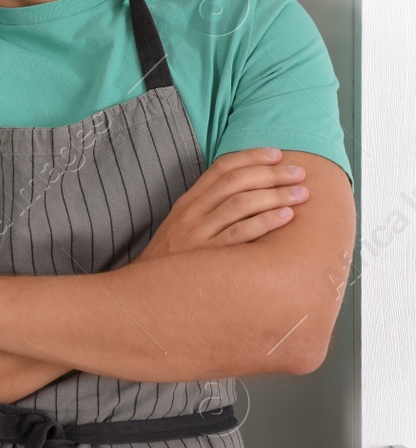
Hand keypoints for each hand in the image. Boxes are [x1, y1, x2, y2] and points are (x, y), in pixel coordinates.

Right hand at [136, 147, 305, 263]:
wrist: (146, 292)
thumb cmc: (173, 260)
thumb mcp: (182, 226)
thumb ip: (208, 208)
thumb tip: (246, 191)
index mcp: (188, 202)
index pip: (221, 168)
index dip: (251, 157)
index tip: (277, 154)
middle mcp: (192, 214)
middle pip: (236, 182)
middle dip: (272, 174)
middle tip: (299, 173)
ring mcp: (199, 234)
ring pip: (241, 204)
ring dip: (276, 195)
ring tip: (301, 194)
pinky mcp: (208, 256)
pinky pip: (241, 234)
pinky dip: (266, 222)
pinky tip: (286, 217)